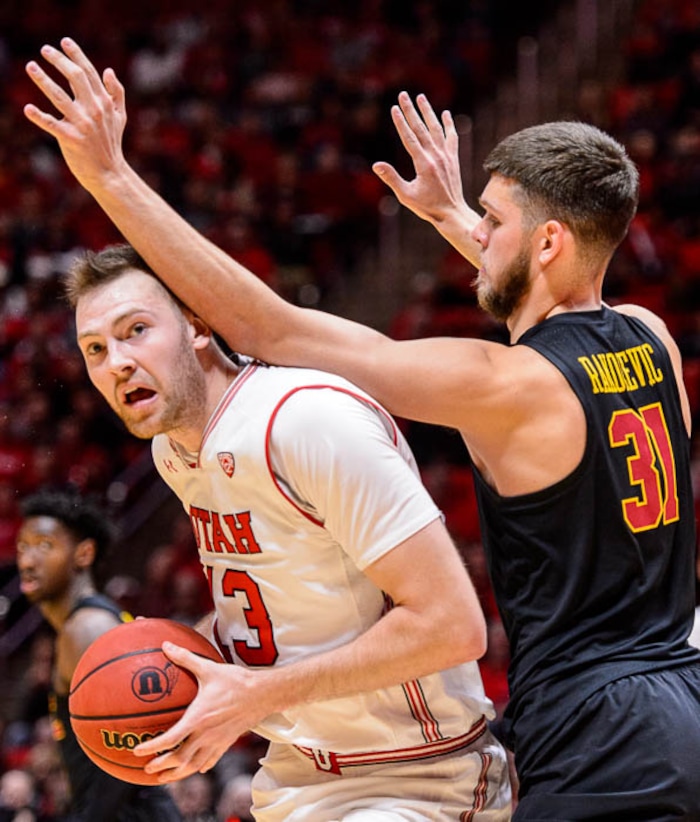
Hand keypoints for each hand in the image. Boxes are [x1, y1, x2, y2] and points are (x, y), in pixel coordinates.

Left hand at [23, 37, 127, 191]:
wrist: (110, 174)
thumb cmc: (112, 144)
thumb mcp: (120, 117)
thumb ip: (116, 93)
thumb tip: (108, 70)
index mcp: (104, 103)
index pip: (89, 73)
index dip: (77, 55)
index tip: (64, 42)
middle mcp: (94, 111)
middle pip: (75, 77)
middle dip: (59, 61)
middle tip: (45, 50)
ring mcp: (82, 125)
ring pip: (59, 97)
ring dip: (43, 80)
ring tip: (30, 66)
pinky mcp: (71, 139)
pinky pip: (52, 125)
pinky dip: (39, 117)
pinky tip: (28, 109)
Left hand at [134, 641, 265, 782]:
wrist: (263, 694)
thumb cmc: (235, 680)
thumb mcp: (208, 667)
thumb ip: (185, 658)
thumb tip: (165, 645)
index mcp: (198, 719)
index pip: (170, 739)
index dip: (152, 747)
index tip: (137, 752)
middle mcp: (206, 735)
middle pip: (179, 758)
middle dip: (161, 766)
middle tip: (146, 770)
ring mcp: (217, 742)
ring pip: (194, 765)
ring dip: (177, 774)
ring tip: (165, 778)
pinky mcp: (228, 743)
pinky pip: (211, 760)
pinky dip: (200, 767)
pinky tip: (196, 768)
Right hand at [372, 91, 466, 225]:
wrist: (452, 213)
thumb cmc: (427, 207)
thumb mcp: (406, 196)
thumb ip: (392, 178)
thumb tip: (376, 165)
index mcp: (423, 164)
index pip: (409, 138)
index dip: (401, 122)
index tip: (394, 108)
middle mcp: (436, 156)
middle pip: (421, 128)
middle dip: (411, 110)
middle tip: (403, 94)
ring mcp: (446, 156)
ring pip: (436, 129)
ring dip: (428, 112)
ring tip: (421, 97)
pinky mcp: (453, 159)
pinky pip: (451, 137)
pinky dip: (449, 125)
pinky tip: (445, 114)